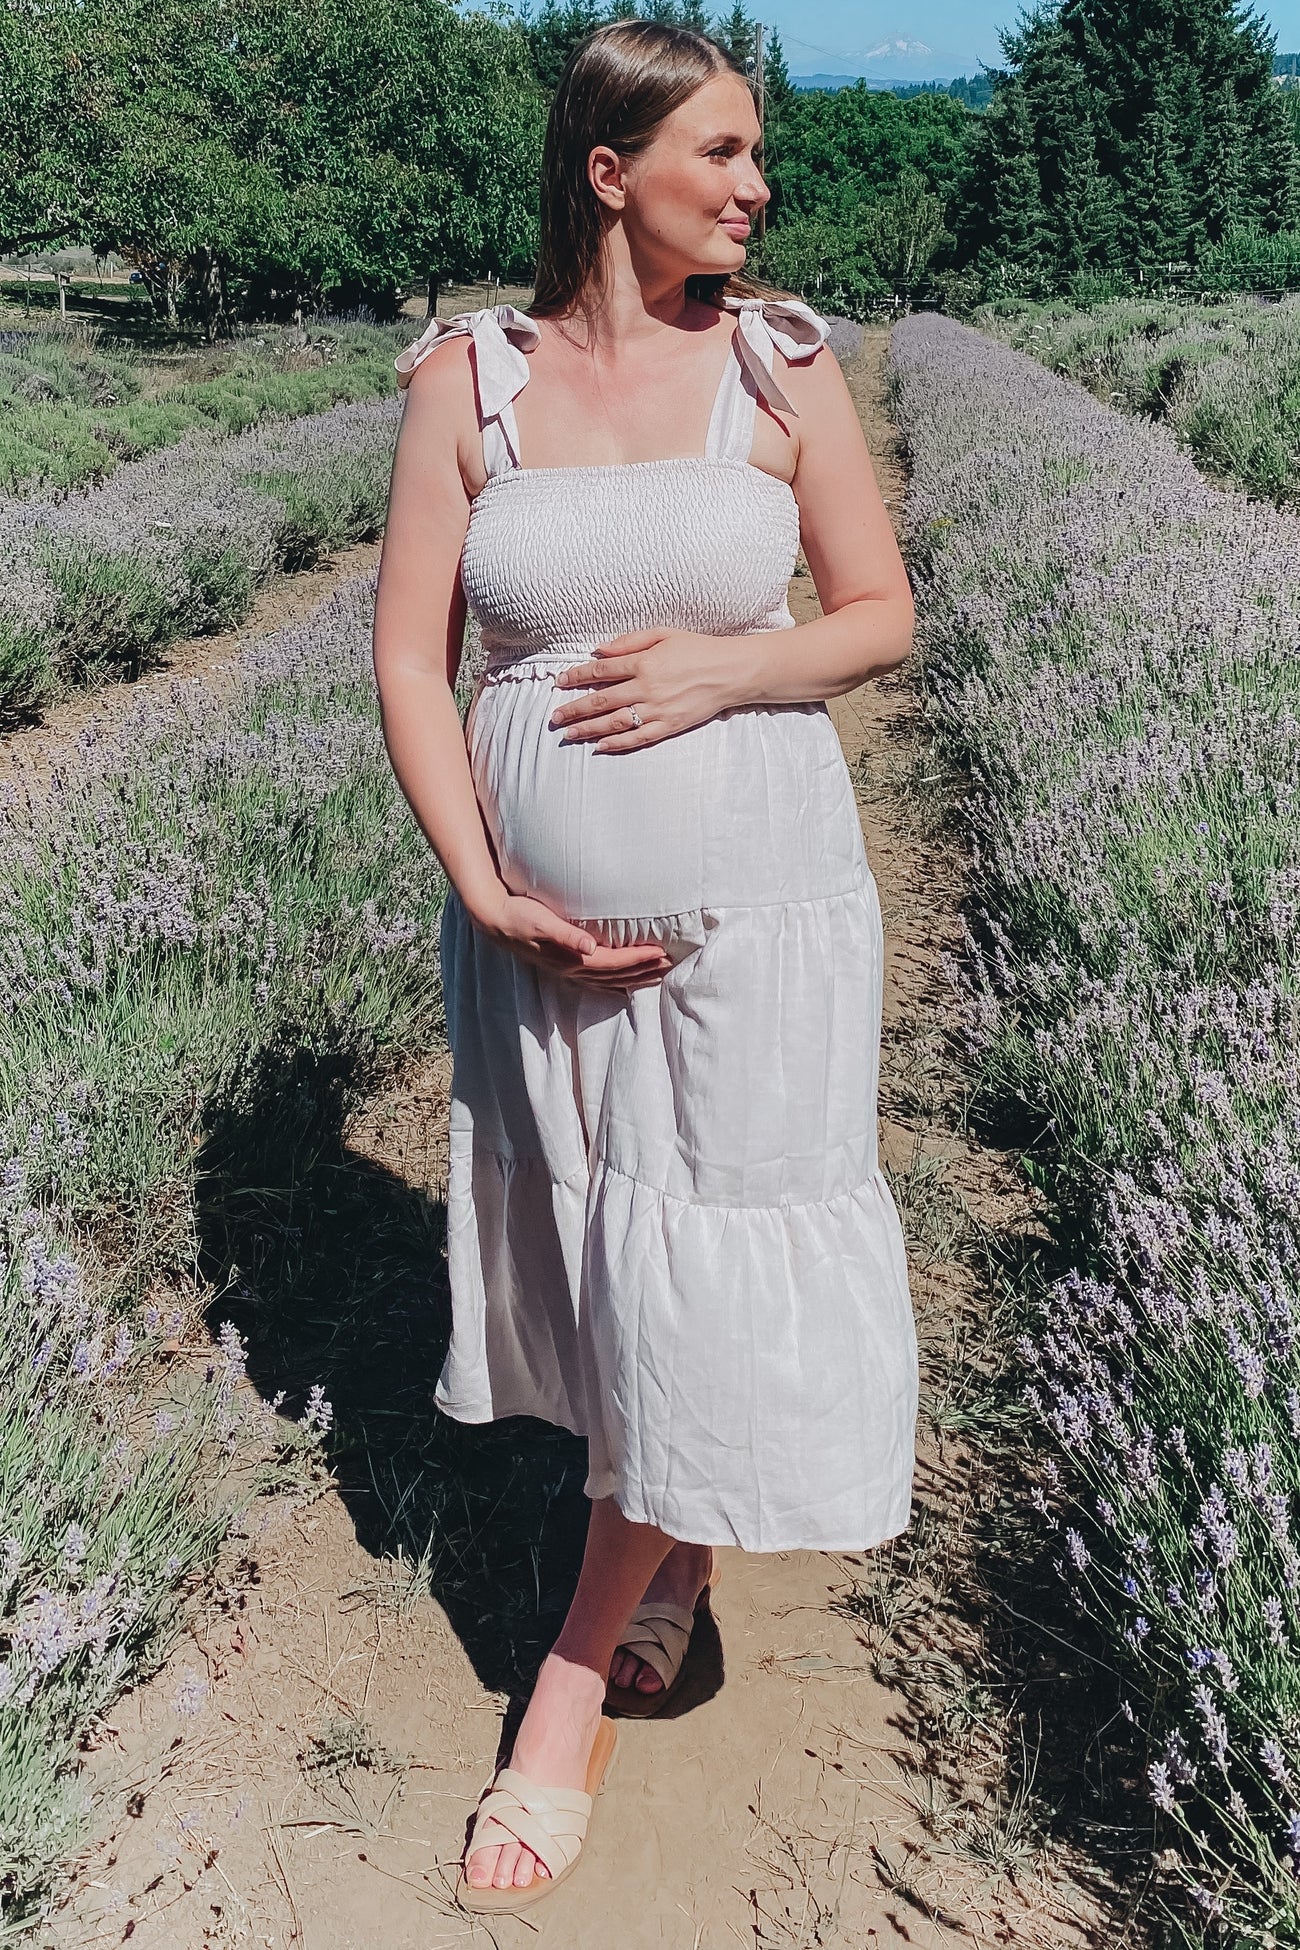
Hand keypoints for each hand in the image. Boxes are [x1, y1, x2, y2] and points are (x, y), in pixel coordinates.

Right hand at [468, 884, 672, 990]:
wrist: (495, 922)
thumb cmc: (520, 916)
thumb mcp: (541, 921)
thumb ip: (566, 935)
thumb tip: (589, 947)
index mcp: (571, 958)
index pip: (613, 962)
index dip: (638, 959)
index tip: (660, 953)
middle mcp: (572, 969)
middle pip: (616, 975)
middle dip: (643, 971)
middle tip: (669, 965)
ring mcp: (568, 971)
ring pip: (609, 980)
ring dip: (634, 978)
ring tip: (656, 973)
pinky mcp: (564, 967)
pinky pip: (596, 981)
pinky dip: (614, 984)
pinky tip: (623, 985)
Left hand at [548, 629, 751, 752]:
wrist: (731, 671)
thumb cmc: (698, 648)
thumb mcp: (663, 634)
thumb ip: (629, 641)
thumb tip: (599, 650)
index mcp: (643, 662)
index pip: (601, 671)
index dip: (577, 677)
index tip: (560, 683)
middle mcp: (647, 687)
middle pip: (601, 700)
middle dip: (574, 709)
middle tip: (554, 718)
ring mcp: (657, 709)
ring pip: (614, 722)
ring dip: (588, 729)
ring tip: (569, 734)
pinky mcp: (669, 725)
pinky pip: (638, 738)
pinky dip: (617, 743)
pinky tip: (599, 746)